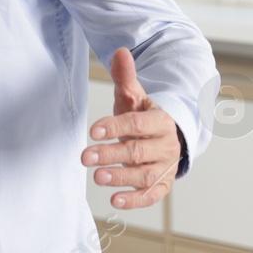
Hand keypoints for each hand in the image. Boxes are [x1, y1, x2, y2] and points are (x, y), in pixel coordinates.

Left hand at [83, 48, 180, 208]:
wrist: (167, 136)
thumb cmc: (143, 116)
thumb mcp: (134, 96)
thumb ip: (125, 77)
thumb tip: (120, 51)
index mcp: (161, 121)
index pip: (138, 124)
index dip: (115, 127)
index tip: (93, 131)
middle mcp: (167, 146)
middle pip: (139, 151)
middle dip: (111, 154)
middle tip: (84, 157)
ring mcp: (166, 167)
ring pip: (146, 175)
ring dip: (122, 177)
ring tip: (97, 177)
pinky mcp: (163, 186)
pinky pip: (152, 196)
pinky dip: (135, 201)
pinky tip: (115, 201)